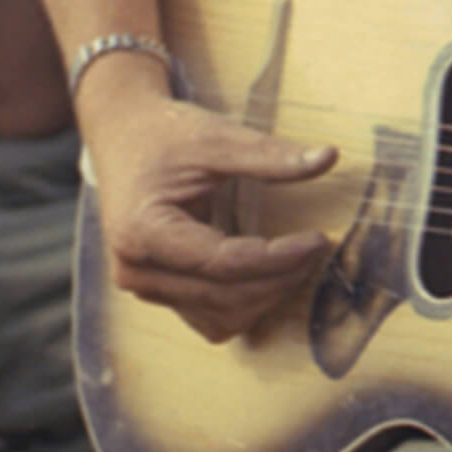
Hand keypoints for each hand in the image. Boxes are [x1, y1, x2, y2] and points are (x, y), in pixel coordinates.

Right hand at [85, 91, 337, 341]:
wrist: (122, 134)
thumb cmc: (163, 133)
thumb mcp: (217, 137)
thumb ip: (270, 155)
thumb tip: (329, 157)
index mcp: (144, 231)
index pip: (224, 263)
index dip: (279, 257)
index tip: (319, 240)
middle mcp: (137, 269)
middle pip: (225, 296)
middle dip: (279, 278)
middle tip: (317, 247)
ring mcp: (144, 285)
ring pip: (220, 317)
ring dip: (266, 295)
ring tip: (299, 259)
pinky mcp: (157, 290)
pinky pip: (210, 318)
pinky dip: (245, 302)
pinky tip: (270, 274)